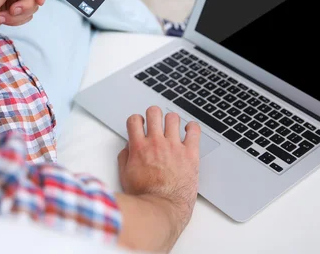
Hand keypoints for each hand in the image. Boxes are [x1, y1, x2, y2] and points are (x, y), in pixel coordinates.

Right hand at [117, 106, 199, 246]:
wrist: (162, 207)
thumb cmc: (144, 195)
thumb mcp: (125, 175)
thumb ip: (125, 157)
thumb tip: (128, 147)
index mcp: (139, 147)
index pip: (134, 120)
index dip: (137, 120)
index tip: (141, 124)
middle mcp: (156, 142)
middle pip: (154, 112)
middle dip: (153, 115)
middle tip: (156, 122)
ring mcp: (174, 146)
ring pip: (173, 118)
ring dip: (171, 120)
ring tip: (173, 128)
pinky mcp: (190, 154)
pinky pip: (194, 131)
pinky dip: (192, 127)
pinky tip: (189, 130)